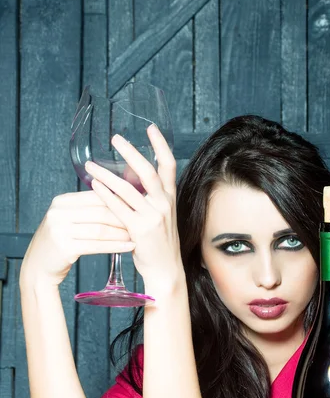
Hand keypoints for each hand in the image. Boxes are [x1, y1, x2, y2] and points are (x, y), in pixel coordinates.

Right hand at [20, 191, 134, 287]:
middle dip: (124, 217)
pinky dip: (115, 246)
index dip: (119, 200)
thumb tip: (120, 198)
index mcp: (62, 201)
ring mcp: (60, 229)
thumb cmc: (61, 241)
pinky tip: (129, 247)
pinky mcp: (64, 247)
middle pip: (100, 212)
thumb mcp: (69, 219)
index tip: (138, 204)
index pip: (97, 196)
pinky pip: (96, 245)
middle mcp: (59, 212)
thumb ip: (88, 208)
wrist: (38, 266)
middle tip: (143, 221)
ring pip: (100, 229)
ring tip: (138, 235)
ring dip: (122, 233)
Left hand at [85, 124, 182, 293]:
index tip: (151, 128)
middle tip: (115, 138)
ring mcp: (153, 216)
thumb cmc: (159, 242)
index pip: (169, 165)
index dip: (161, 145)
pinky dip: (104, 195)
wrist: (165, 270)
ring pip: (127, 189)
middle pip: (148, 171)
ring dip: (107, 174)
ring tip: (91, 165)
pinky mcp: (139, 229)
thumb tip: (130, 179)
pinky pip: (118, 208)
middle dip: (131, 152)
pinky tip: (94, 186)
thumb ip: (150, 197)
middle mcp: (164, 204)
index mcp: (170, 197)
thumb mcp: (161, 216)